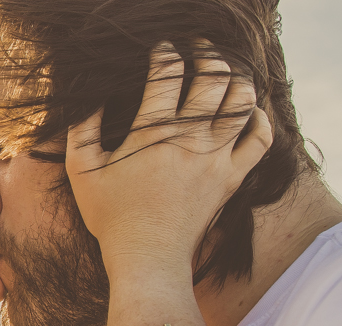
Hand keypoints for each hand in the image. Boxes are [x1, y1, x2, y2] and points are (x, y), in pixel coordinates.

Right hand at [65, 40, 272, 283]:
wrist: (147, 257)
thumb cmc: (111, 217)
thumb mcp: (81, 173)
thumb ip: (80, 130)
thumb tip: (89, 98)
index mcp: (152, 132)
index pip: (167, 72)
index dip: (166, 52)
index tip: (162, 50)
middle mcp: (190, 140)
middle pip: (213, 77)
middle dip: (207, 54)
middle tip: (198, 51)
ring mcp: (216, 158)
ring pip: (241, 101)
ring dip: (235, 80)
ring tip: (224, 76)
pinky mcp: (232, 178)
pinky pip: (261, 139)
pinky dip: (260, 118)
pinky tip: (248, 112)